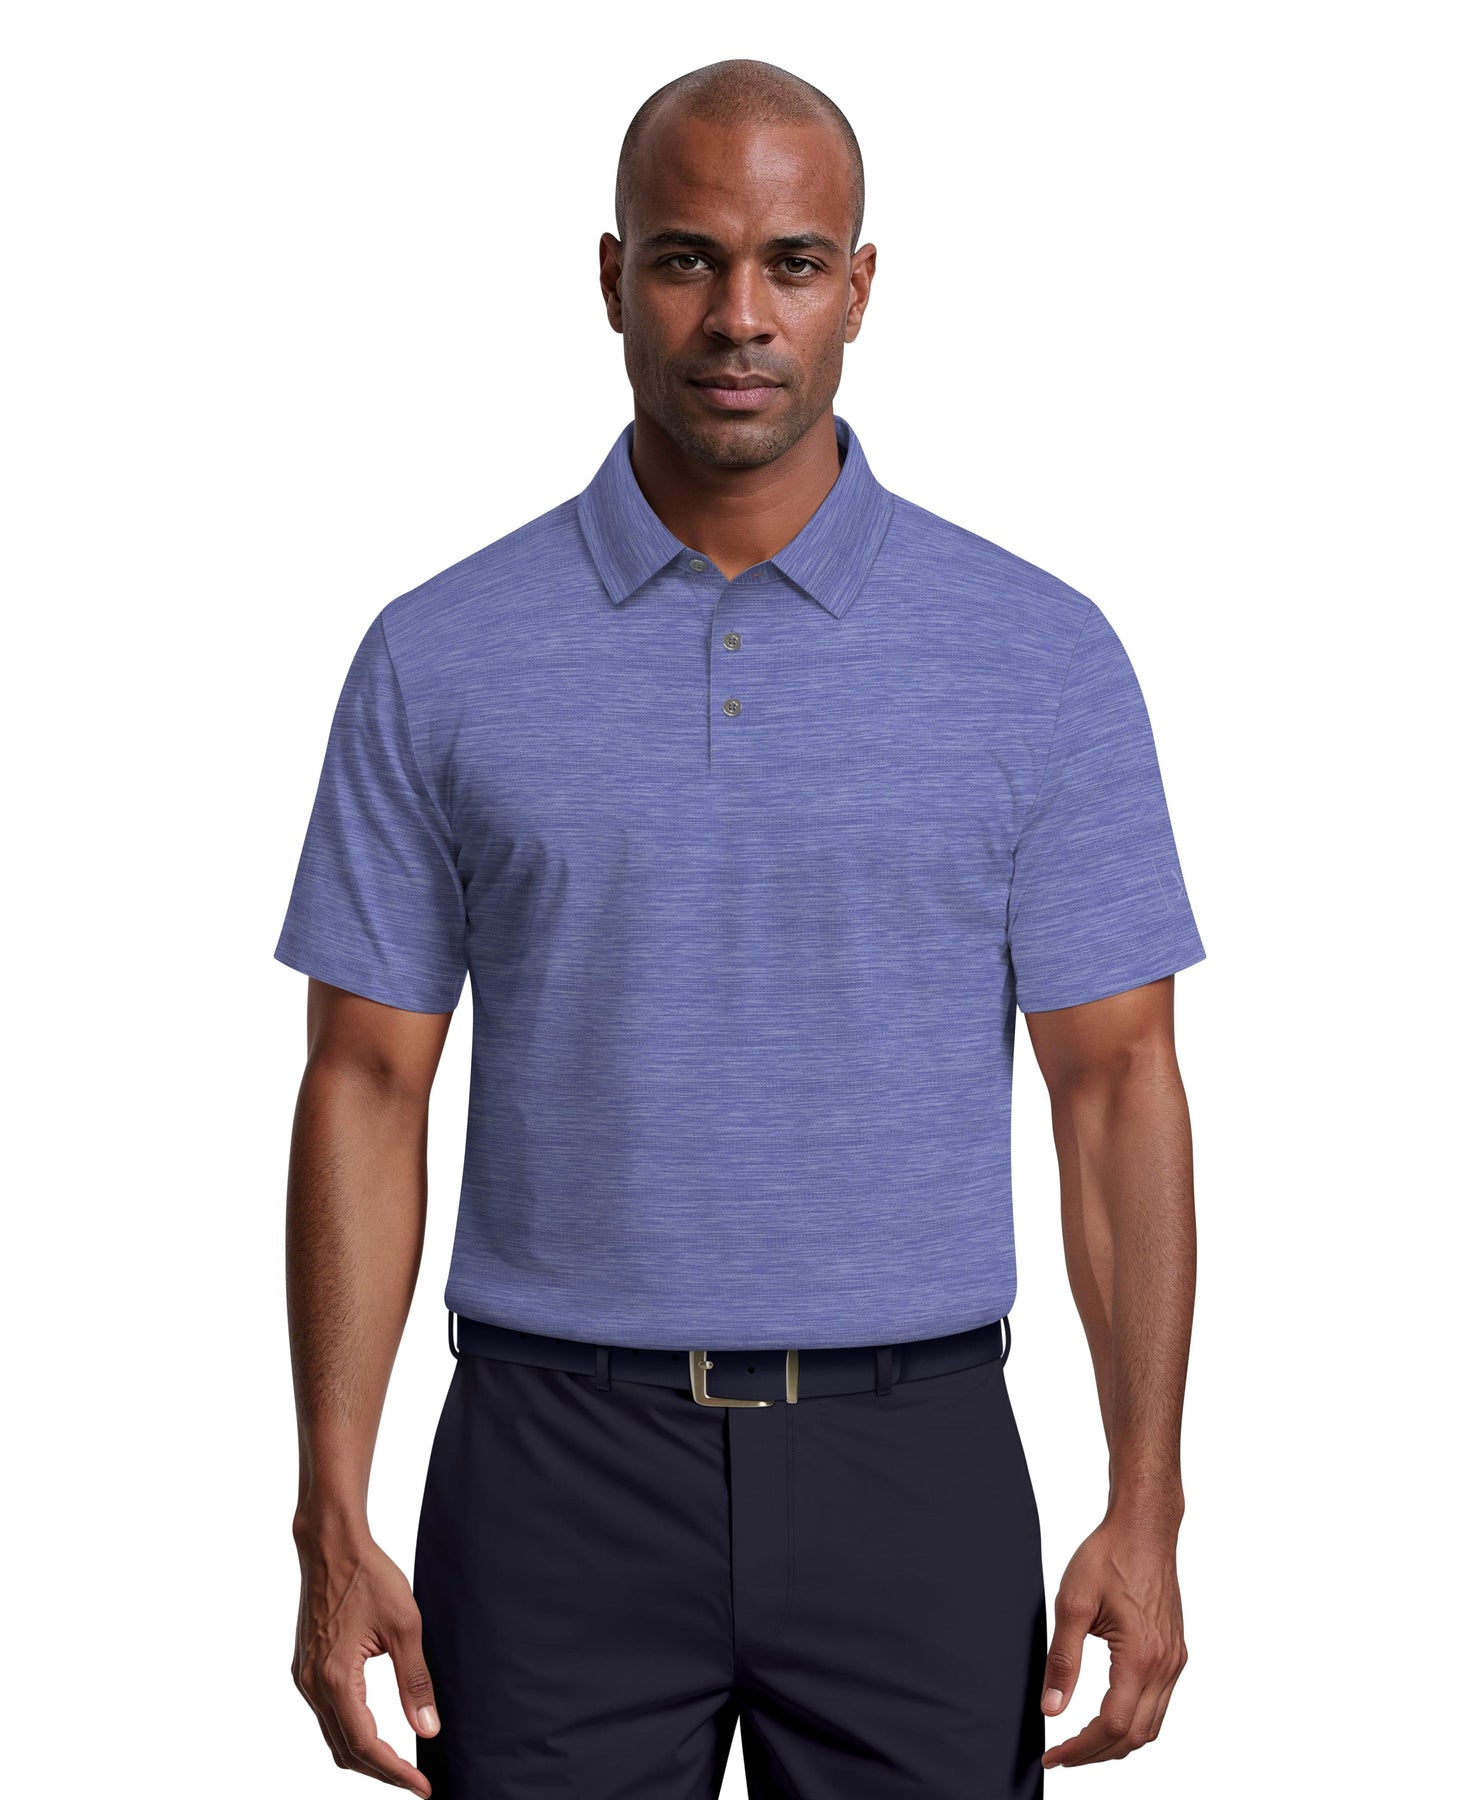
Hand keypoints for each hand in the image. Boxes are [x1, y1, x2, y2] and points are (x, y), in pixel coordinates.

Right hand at [292, 1519, 440, 1792]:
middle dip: (380, 1771)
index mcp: (336, 1679)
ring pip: (333, 1736)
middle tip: (415, 1781)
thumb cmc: (369, 1576)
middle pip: (345, 1750)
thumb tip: (427, 1730)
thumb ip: (415, 1682)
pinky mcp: (306, 1667)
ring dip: (364, 1755)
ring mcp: (305, 1678)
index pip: (366, 1746)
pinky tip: (374, 1729)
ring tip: (398, 1763)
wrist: (331, 1545)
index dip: (395, 1772)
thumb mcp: (405, 1625)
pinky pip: (326, 1715)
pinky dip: (350, 1732)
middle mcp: (313, 1685)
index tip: (422, 1788)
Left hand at [1040, 1513, 1187, 1767]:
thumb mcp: (1072, 1604)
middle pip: (1135, 1736)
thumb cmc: (1108, 1556)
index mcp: (1140, 1656)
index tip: (1053, 1756)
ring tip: (1081, 1743)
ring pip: (1151, 1726)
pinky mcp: (1176, 1653)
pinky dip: (1134, 1721)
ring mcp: (1175, 1660)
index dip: (1080, 1749)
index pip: (1113, 1725)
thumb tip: (1051, 1709)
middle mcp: (1165, 1665)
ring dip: (1117, 1742)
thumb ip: (1062, 1660)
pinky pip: (1159, 1704)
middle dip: (1097, 1753)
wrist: (1144, 1528)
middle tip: (1062, 1755)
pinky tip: (1108, 1714)